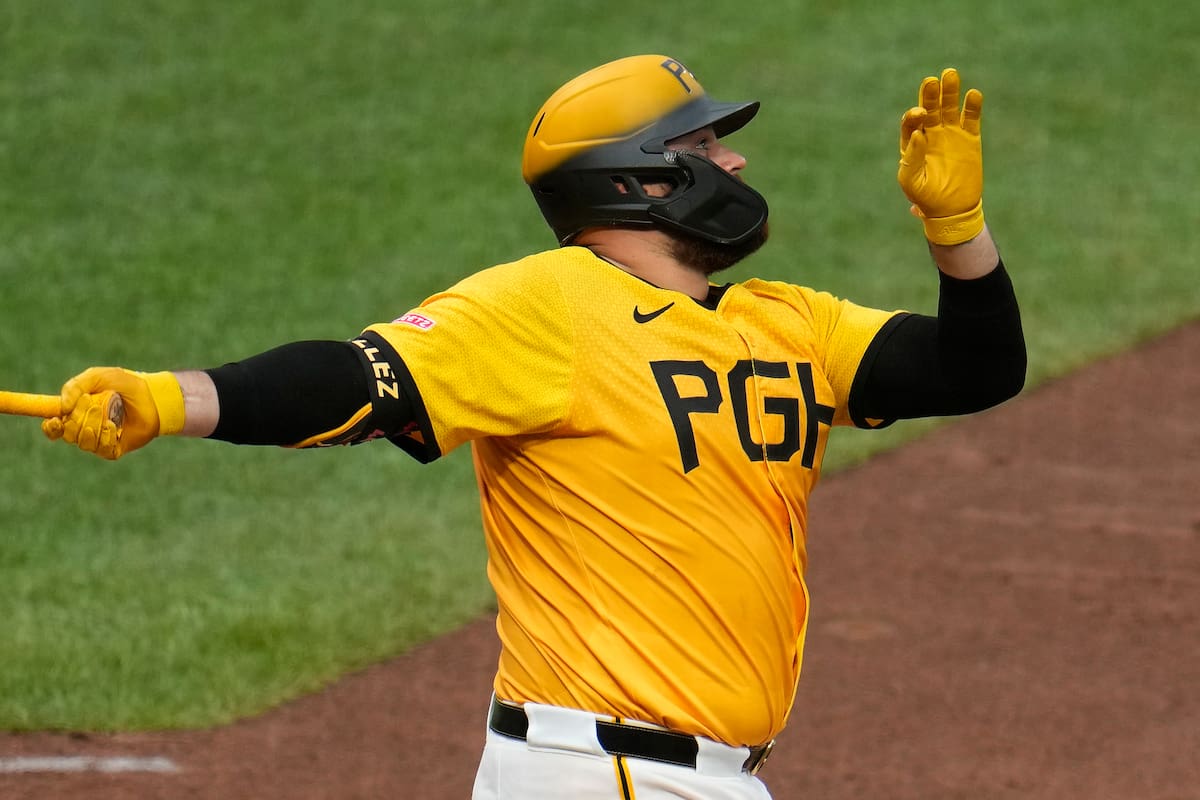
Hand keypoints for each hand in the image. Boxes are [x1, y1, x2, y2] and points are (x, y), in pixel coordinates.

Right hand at [42, 367, 184, 459]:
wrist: (154, 397)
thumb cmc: (126, 385)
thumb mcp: (99, 377)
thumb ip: (76, 386)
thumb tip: (62, 406)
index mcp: (76, 413)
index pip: (54, 427)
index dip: (51, 426)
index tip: (56, 419)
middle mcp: (84, 428)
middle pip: (67, 433)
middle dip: (78, 419)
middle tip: (95, 405)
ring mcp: (99, 440)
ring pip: (83, 442)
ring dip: (93, 427)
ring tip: (107, 415)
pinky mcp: (113, 449)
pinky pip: (101, 449)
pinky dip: (105, 437)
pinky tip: (114, 427)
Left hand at [897, 68, 984, 244]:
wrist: (951, 209)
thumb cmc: (925, 197)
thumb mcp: (911, 182)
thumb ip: (911, 158)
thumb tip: (917, 134)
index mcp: (912, 142)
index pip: (911, 122)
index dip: (914, 115)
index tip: (920, 114)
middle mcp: (930, 133)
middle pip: (930, 108)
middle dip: (930, 94)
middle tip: (933, 80)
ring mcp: (951, 133)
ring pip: (949, 107)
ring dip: (950, 91)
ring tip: (950, 74)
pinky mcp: (970, 137)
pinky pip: (971, 117)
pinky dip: (972, 106)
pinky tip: (973, 95)